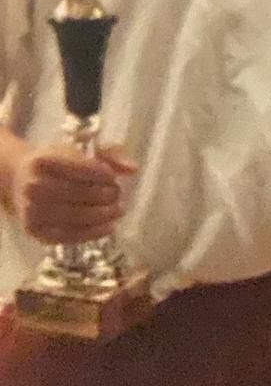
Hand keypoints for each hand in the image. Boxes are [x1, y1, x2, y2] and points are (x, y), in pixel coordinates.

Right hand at [11, 142, 136, 244]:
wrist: (22, 180)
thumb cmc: (59, 162)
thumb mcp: (81, 150)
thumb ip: (110, 155)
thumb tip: (134, 169)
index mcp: (43, 160)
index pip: (79, 168)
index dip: (102, 174)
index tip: (114, 178)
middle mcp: (32, 186)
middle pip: (78, 194)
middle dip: (104, 196)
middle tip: (119, 195)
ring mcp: (31, 211)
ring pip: (75, 216)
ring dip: (102, 215)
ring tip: (119, 210)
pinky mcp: (34, 231)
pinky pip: (67, 235)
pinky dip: (91, 233)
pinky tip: (109, 227)